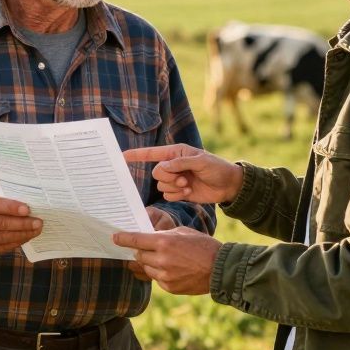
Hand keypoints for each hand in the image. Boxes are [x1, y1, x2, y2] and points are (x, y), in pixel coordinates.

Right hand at [0, 190, 41, 256]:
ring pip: (2, 237)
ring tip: (36, 230)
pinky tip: (26, 237)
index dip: (11, 207)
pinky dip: (16, 242)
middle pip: (0, 223)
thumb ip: (0, 199)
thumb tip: (26, 205)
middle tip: (38, 222)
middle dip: (22, 223)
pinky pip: (1, 247)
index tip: (27, 209)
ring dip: (22, 234)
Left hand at [112, 227, 221, 294]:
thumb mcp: (183, 232)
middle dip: (140, 251)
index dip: (123, 239)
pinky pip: (157, 279)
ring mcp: (164, 275)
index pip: (135, 240)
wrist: (220, 268)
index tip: (114, 238)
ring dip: (150, 263)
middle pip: (139, 255)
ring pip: (147, 268)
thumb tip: (149, 238)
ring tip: (165, 259)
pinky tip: (174, 269)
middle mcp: (161, 259)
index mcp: (164, 242)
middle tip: (147, 248)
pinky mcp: (169, 287)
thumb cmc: (203, 246)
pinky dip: (160, 274)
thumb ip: (164, 235)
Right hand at [124, 144, 243, 203]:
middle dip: (168, 178)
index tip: (122, 156)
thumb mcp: (201, 161)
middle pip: (157, 173)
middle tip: (183, 179)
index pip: (153, 153)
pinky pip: (167, 195)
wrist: (228, 185)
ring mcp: (175, 179)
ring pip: (161, 185)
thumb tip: (163, 167)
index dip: (137, 154)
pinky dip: (176, 195)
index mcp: (176, 153)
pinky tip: (188, 191)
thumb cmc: (217, 168)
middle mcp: (173, 166)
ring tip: (188, 185)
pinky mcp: (179, 192)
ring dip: (174, 187)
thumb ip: (181, 163)